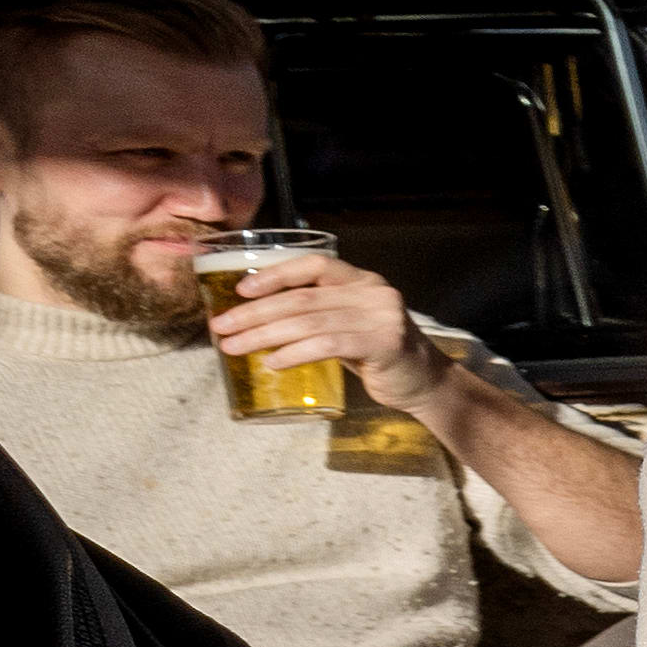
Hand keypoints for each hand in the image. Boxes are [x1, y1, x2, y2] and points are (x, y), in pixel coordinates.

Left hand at [204, 246, 438, 431]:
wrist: (425, 381)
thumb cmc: (377, 353)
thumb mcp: (349, 323)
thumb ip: (317, 314)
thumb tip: (255, 318)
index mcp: (362, 280)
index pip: (314, 265)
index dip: (275, 274)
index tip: (240, 291)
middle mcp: (373, 292)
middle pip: (303, 298)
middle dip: (255, 313)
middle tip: (221, 328)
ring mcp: (381, 316)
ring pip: (309, 322)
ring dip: (264, 336)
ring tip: (234, 348)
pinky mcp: (384, 344)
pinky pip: (328, 345)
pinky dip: (294, 354)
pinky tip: (272, 363)